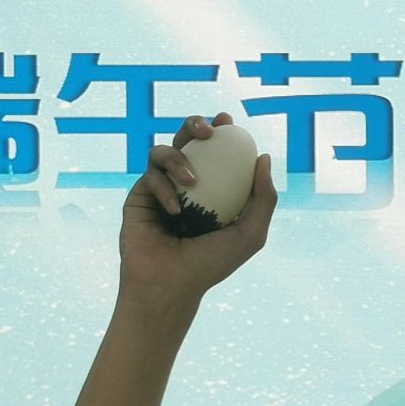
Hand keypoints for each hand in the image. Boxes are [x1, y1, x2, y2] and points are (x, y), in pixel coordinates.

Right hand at [117, 112, 276, 308]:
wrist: (171, 283)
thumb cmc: (212, 263)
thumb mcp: (250, 233)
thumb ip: (263, 198)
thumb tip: (264, 157)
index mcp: (216, 191)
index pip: (219, 154)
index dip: (224, 133)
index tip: (229, 122)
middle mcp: (188, 186)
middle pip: (187, 141)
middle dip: (194, 125)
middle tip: (208, 131)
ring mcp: (162, 188)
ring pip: (164, 151)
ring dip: (179, 159)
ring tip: (192, 181)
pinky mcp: (140, 195)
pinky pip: (151, 175)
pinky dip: (164, 188)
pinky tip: (174, 211)